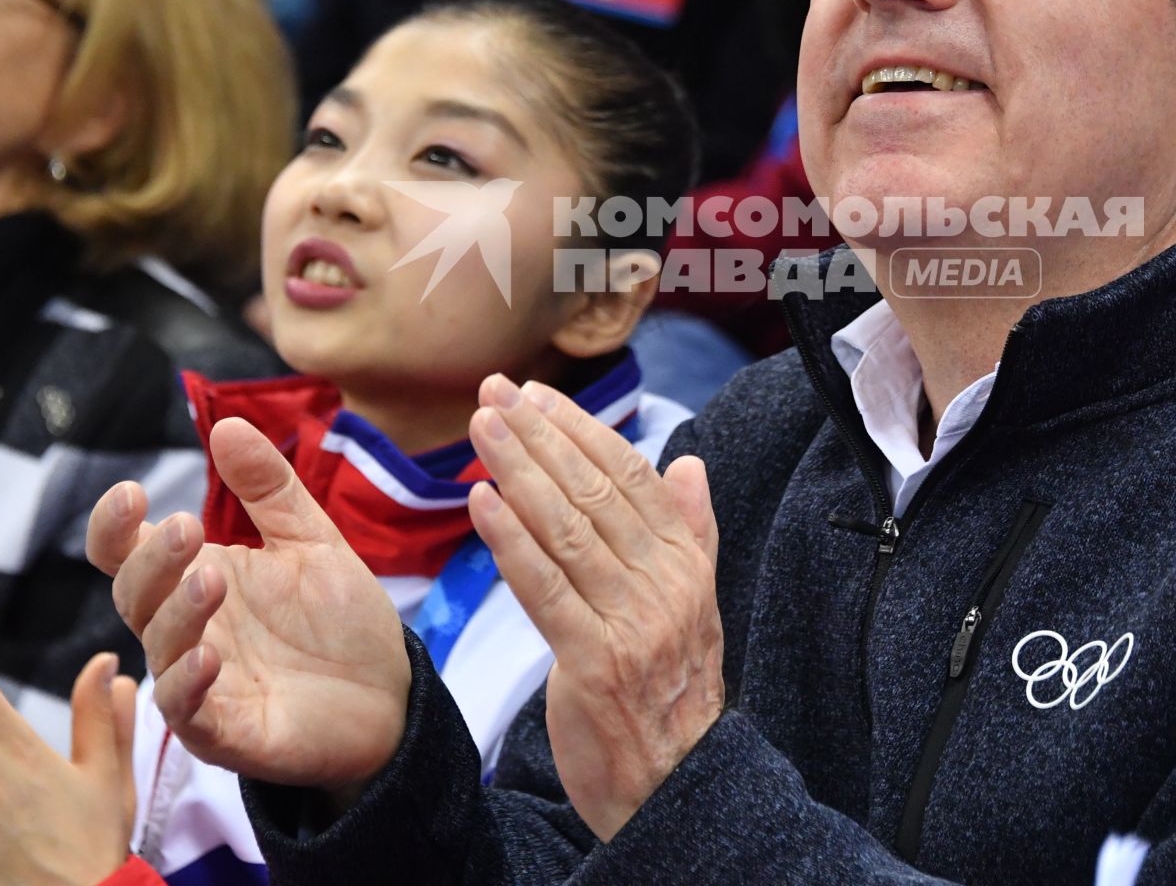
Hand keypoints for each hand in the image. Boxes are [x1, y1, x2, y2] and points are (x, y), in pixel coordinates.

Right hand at [85, 418, 410, 795]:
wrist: (388, 694)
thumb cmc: (339, 620)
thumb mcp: (311, 541)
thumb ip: (270, 489)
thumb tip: (228, 423)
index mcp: (197, 578)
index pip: (128, 552)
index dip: (114, 526)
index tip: (131, 492)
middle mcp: (186, 630)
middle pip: (134, 594)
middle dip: (152, 560)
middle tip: (188, 528)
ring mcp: (199, 682)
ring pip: (159, 647)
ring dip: (177, 613)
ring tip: (210, 580)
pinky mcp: (223, 731)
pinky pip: (187, 711)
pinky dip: (189, 684)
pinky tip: (209, 657)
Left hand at [465, 374, 723, 841]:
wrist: (676, 782)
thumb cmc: (672, 689)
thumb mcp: (696, 604)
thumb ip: (692, 530)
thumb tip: (689, 463)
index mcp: (688, 562)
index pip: (633, 476)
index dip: (582, 430)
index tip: (537, 395)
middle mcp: (666, 584)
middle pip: (596, 492)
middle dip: (540, 436)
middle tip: (494, 392)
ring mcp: (632, 622)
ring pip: (568, 529)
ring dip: (518, 471)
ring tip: (480, 430)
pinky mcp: (593, 661)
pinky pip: (546, 588)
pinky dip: (511, 540)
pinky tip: (481, 503)